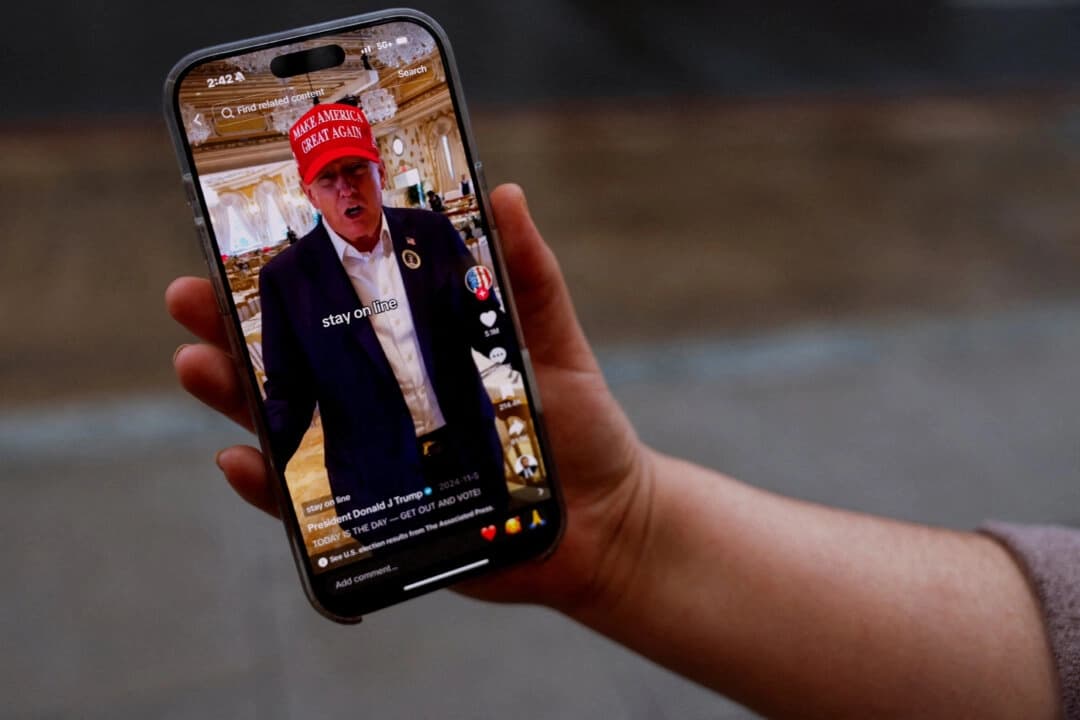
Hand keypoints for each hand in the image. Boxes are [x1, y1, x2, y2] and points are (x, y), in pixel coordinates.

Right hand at [166, 184, 653, 613]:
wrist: (604, 520)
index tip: (235, 242)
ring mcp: (376, 461)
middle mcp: (384, 404)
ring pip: (287, 429)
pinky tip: (241, 459)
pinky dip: (269, 489)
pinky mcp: (381, 520)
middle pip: (293, 365)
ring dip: (235, 400)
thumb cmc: (578, 427)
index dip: (283, 282)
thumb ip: (529, 276)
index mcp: (414, 355)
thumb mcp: (553, 341)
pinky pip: (310, 507)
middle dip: (232, 332)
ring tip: (197, 364)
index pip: (336, 311)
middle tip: (188, 298)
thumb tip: (505, 192)